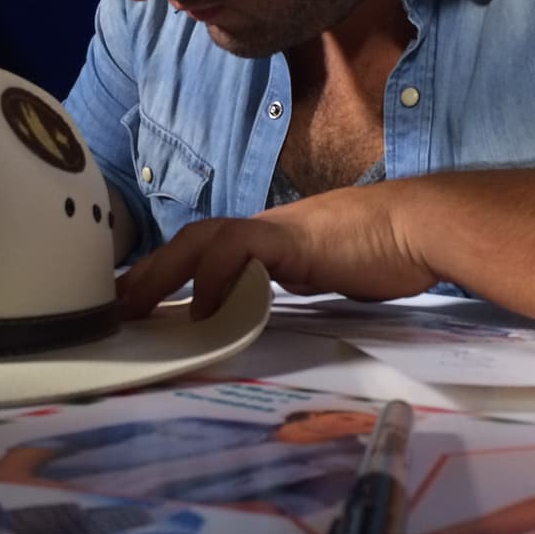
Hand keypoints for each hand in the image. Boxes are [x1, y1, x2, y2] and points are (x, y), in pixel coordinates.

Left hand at [115, 181, 440, 319]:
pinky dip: (215, 277)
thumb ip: (289, 284)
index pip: (205, 247)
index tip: (137, 299)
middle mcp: (264, 228)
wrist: (419, 226)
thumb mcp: (323, 274)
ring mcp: (277, 230)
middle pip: (192, 239)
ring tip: (138, 307)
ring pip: (204, 240)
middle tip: (115, 306)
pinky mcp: (292, 238)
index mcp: (269, 238)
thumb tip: (259, 307)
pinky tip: (203, 308)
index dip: (167, 271)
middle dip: (150, 272)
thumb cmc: (382, 252)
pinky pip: (240, 250)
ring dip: (165, 273)